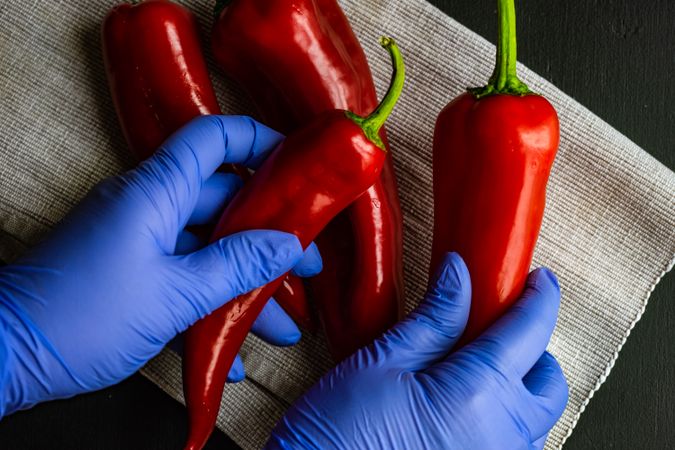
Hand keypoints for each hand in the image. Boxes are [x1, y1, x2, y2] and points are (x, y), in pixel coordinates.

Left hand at [0, 115, 320, 416]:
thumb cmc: (85, 317)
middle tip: (306, 266)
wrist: (6, 357)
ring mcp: (140, 240)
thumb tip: (288, 246)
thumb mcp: (175, 295)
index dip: (259, 141)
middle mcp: (149, 207)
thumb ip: (237, 266)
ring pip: (208, 248)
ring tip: (281, 325)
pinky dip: (210, 305)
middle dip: (269, 235)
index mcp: (156, 193)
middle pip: (223, 202)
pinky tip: (230, 351)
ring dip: (245, 284)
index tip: (299, 164)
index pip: (212, 139)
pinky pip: (184, 276)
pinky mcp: (132, 272)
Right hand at [268, 253, 567, 449]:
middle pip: (549, 381)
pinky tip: (463, 407)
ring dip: (519, 387)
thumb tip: (459, 273)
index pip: (529, 332)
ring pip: (535, 418)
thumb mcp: (381, 361)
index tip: (538, 280)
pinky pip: (514, 445)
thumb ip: (433, 316)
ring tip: (475, 369)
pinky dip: (503, 419)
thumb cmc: (335, 433)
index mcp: (477, 396)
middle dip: (534, 348)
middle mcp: (501, 437)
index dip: (539, 297)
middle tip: (499, 327)